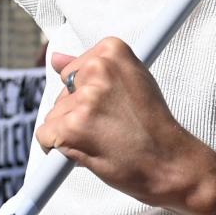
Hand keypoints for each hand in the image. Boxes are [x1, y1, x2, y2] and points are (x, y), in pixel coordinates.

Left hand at [37, 38, 207, 209]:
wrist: (171, 163)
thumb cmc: (153, 126)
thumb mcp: (130, 82)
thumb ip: (89, 68)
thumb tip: (54, 58)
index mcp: (113, 50)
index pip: (75, 70)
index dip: (90, 95)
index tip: (114, 107)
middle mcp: (98, 68)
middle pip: (64, 93)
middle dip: (79, 113)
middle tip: (113, 126)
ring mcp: (85, 98)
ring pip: (55, 115)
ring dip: (73, 132)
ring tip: (106, 139)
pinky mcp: (72, 127)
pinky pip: (45, 136)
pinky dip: (58, 149)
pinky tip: (88, 151)